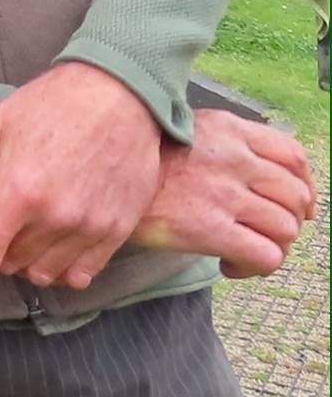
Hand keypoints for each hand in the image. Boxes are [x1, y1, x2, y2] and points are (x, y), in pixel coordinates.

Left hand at [0, 62, 161, 302]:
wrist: (122, 95)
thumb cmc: (50, 106)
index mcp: (17, 192)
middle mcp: (55, 218)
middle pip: (9, 263)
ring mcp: (90, 228)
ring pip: (43, 273)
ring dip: (26, 259)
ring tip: (27, 224)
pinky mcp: (119, 231)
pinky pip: (82, 274)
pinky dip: (62, 267)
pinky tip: (57, 240)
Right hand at [131, 109, 315, 278]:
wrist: (93, 179)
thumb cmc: (134, 162)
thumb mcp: (181, 130)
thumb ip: (222, 142)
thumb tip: (258, 171)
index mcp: (227, 129)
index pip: (293, 155)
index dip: (304, 186)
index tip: (298, 205)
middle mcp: (232, 158)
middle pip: (295, 196)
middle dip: (288, 221)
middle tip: (264, 233)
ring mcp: (223, 193)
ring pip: (285, 229)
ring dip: (272, 247)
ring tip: (244, 251)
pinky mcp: (209, 227)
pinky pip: (265, 256)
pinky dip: (256, 267)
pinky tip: (230, 264)